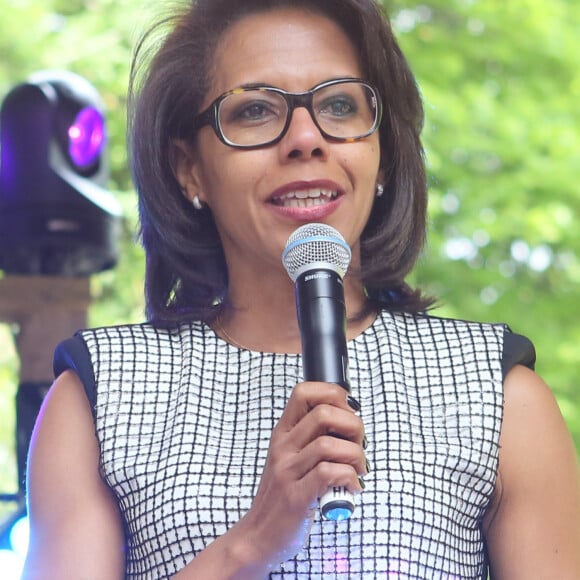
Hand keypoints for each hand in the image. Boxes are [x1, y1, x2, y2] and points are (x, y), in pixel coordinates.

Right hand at [235, 381, 366, 569]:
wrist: (257, 536)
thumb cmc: (282, 496)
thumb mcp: (291, 458)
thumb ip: (312, 438)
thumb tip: (349, 420)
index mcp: (283, 433)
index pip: (304, 392)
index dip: (333, 393)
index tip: (349, 411)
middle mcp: (283, 447)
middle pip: (323, 413)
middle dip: (354, 426)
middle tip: (359, 445)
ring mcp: (287, 471)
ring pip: (330, 444)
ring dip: (356, 456)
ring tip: (358, 469)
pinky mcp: (296, 497)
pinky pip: (329, 474)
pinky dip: (350, 478)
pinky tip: (352, 487)